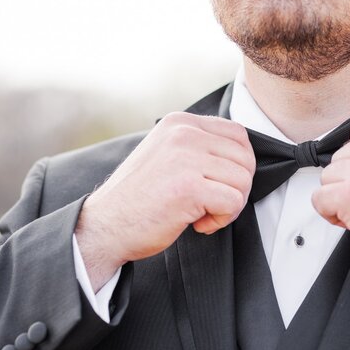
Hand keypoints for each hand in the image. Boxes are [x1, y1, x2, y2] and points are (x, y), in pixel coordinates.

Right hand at [75, 112, 254, 289]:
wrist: (105, 226)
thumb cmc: (139, 198)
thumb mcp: (167, 155)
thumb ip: (198, 147)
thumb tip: (242, 154)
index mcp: (179, 123)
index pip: (237, 134)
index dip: (239, 165)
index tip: (219, 184)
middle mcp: (183, 133)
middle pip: (245, 158)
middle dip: (237, 188)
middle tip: (213, 204)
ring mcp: (186, 158)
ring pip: (243, 181)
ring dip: (230, 205)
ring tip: (203, 213)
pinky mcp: (189, 187)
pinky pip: (233, 202)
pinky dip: (222, 219)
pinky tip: (198, 224)